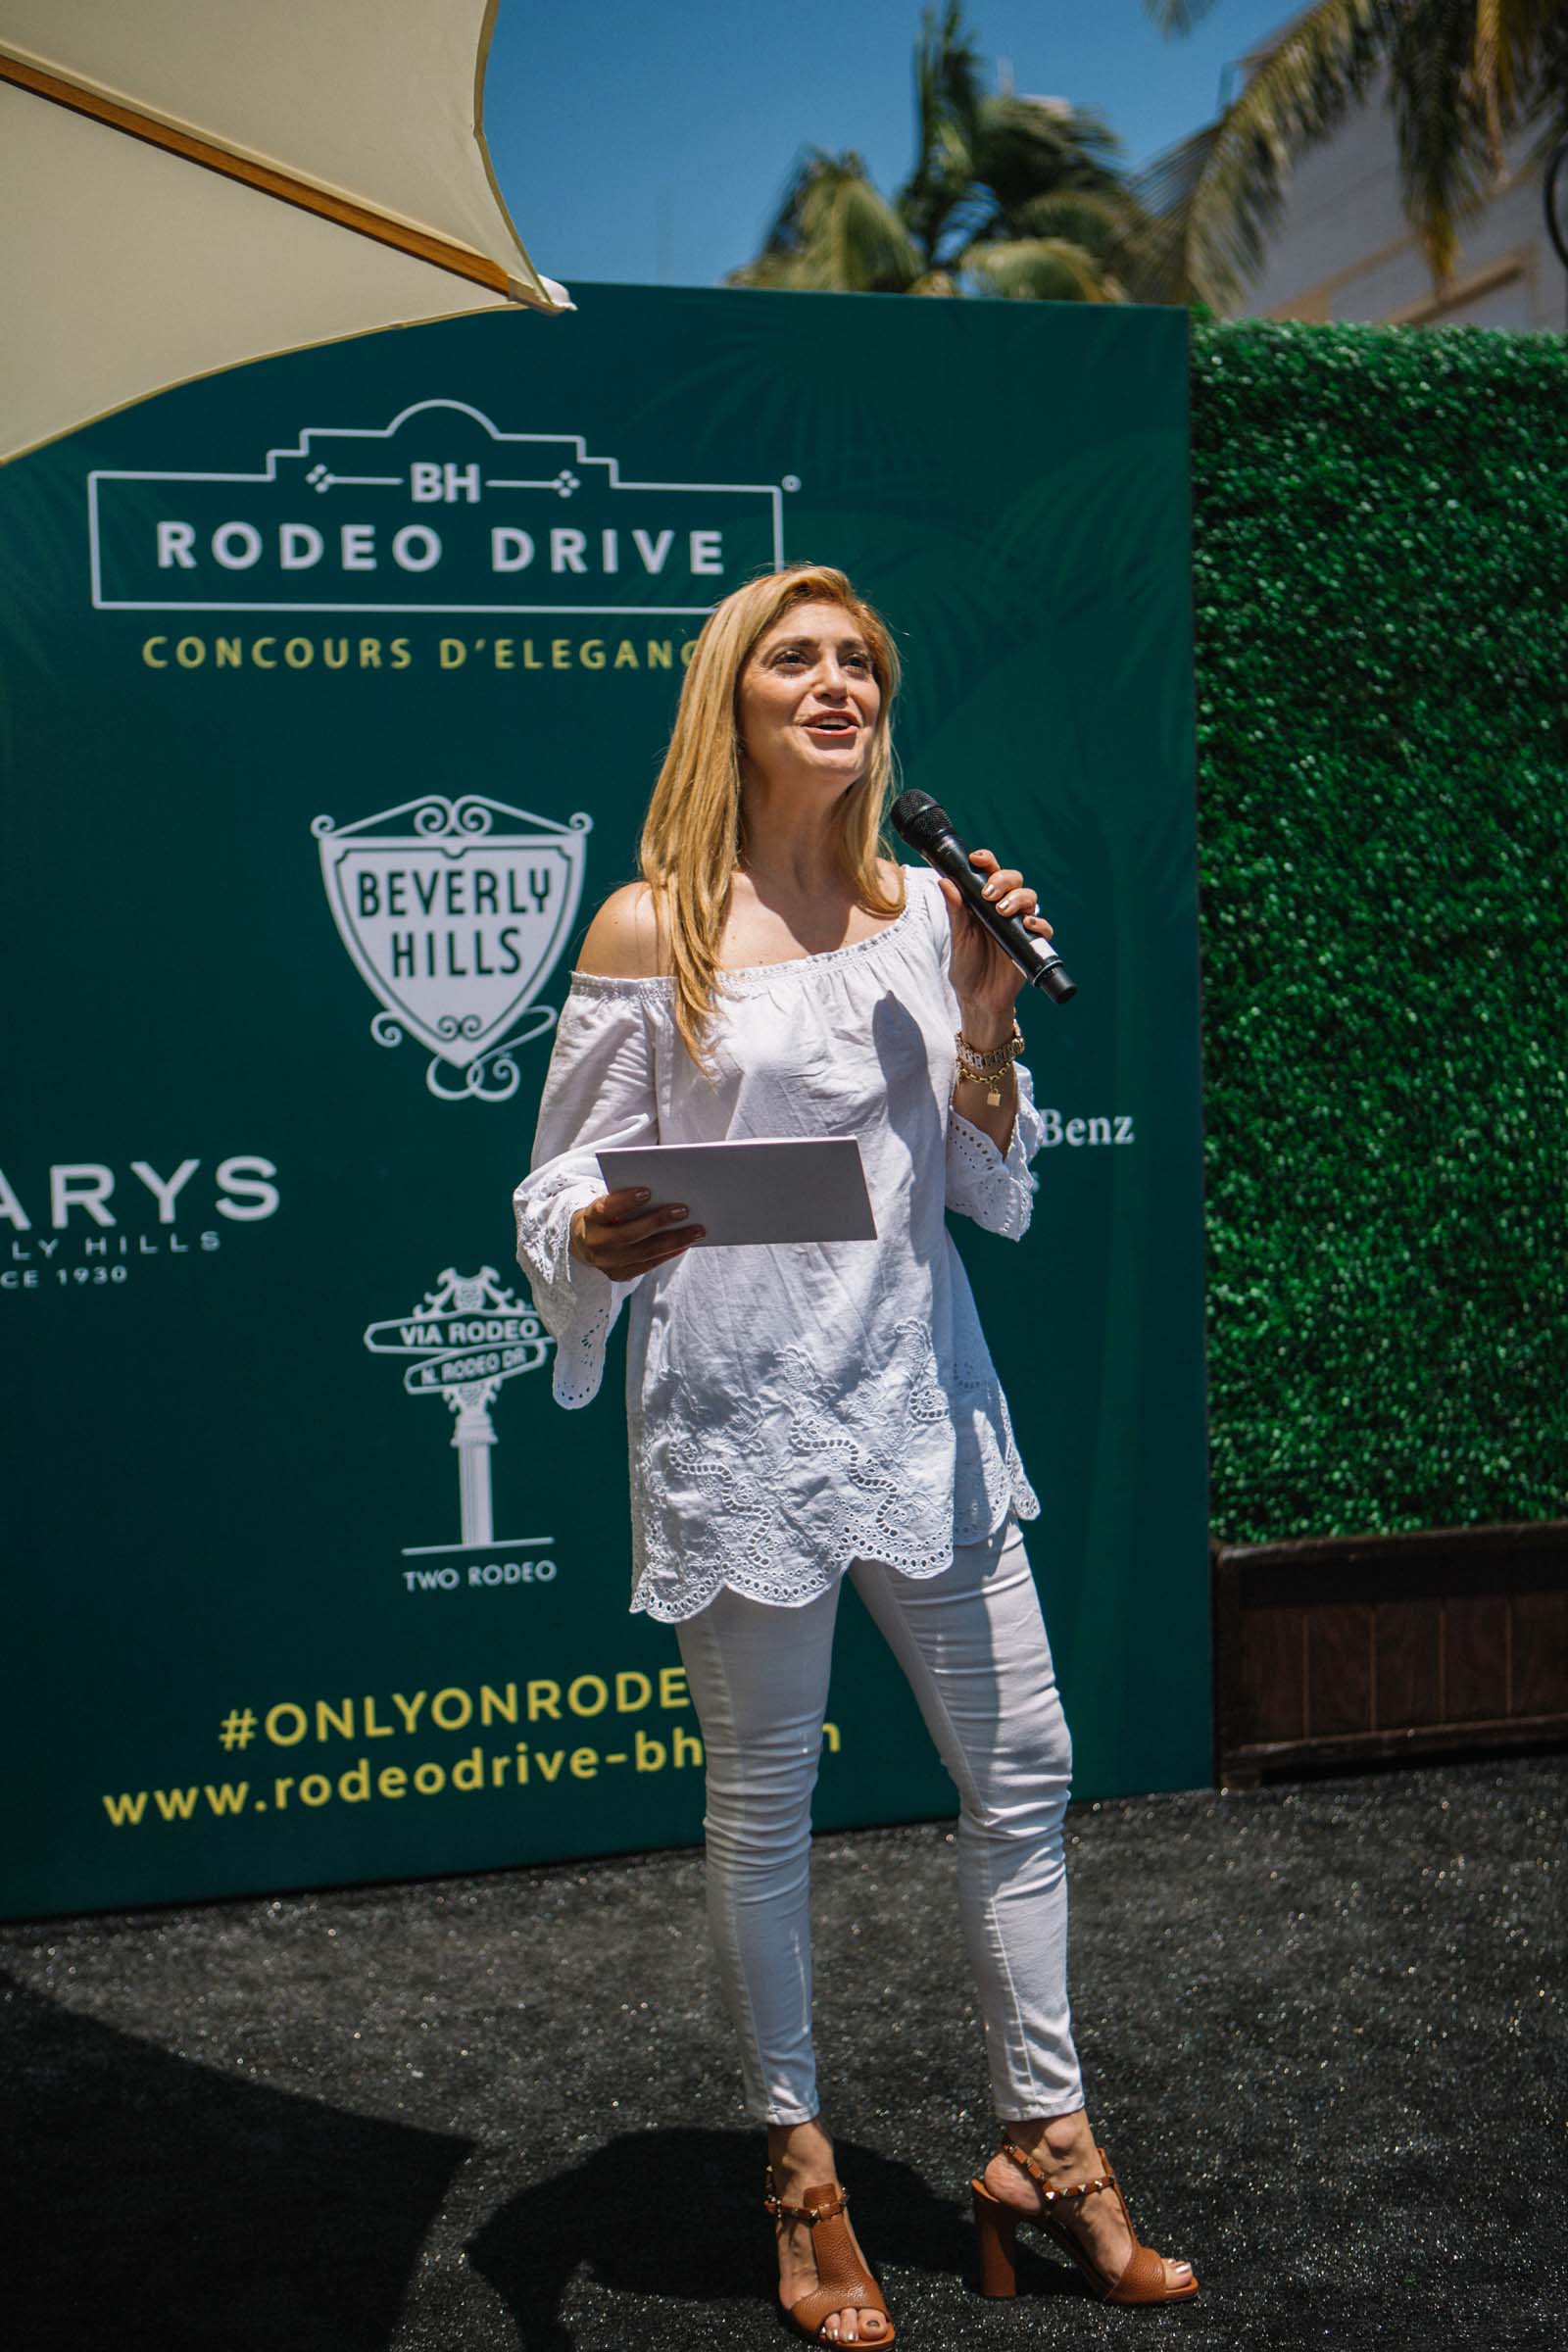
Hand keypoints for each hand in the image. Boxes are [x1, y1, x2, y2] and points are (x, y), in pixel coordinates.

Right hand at [570, 1186, 703, 1277]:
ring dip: (674, 1240)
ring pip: (644, 1252)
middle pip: (629, 1234)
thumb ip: (626, 1199)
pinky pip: (648, 1265)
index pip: (606, 1209)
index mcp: (588, 1219)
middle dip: (658, 1222)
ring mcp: (606, 1263)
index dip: (625, 1201)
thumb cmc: (604, 1215)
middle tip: (684, 1210)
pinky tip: (686, 1244)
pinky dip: (668, 1254)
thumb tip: (664, 1191)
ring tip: (697, 1230)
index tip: (647, 1191)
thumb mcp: (606, 1204)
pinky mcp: (619, 1275)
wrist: (583, 1243)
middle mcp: (595, 1243)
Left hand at [936, 848, 1053, 1042]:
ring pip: (1030, 897)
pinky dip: (1038, 922)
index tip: (978, 859)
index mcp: (984, 903)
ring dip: (1018, 898)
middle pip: (1014, 880)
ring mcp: (1019, 925)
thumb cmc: (967, 966)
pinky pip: (1044, 927)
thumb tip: (944, 881)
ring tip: (1002, 911)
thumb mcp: (958, 936)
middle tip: (989, 894)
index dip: (987, 861)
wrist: (978, 998)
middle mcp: (1004, 909)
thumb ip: (955, 910)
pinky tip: (1025, 923)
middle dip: (1003, 879)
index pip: (990, 874)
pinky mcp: (1031, 943)